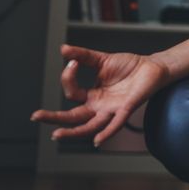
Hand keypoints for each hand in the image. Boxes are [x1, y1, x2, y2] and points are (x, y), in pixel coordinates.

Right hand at [30, 44, 171, 147]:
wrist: (152, 66)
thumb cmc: (128, 66)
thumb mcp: (101, 59)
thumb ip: (82, 56)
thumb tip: (63, 49)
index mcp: (91, 96)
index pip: (71, 93)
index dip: (68, 78)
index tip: (72, 63)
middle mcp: (99, 106)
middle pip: (73, 117)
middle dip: (54, 118)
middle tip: (36, 116)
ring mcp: (112, 109)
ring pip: (90, 126)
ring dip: (74, 131)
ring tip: (57, 134)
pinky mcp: (127, 109)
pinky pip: (116, 123)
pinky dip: (107, 131)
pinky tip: (98, 139)